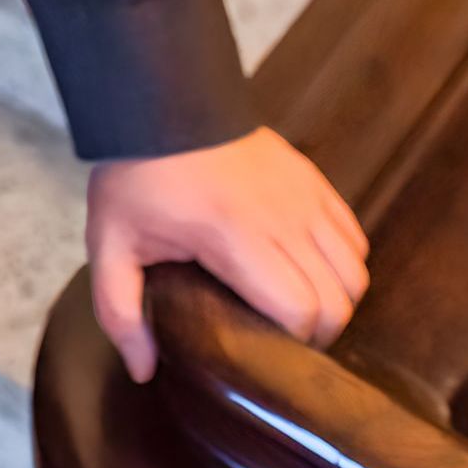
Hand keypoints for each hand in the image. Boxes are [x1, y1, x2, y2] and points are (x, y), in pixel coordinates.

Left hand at [87, 124, 369, 381]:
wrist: (160, 97)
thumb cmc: (136, 173)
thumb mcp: (111, 241)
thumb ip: (120, 310)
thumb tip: (143, 370)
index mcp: (234, 236)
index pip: (301, 309)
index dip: (292, 340)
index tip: (263, 344)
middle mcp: (281, 216)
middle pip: (338, 298)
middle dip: (318, 330)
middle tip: (281, 334)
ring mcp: (302, 194)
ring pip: (355, 269)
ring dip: (336, 297)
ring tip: (298, 304)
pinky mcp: (311, 177)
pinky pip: (353, 234)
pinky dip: (344, 261)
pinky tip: (310, 267)